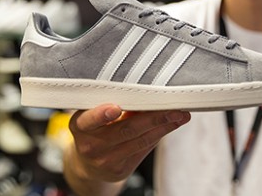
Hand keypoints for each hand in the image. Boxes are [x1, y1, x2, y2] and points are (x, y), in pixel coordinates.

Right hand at [66, 104, 190, 183]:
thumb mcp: (94, 113)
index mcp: (80, 125)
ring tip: (181, 115)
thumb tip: (147, 90)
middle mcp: (90, 145)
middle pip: (127, 129)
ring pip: (140, 141)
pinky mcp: (119, 171)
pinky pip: (144, 150)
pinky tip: (171, 125)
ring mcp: (105, 161)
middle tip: (174, 107)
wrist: (87, 162)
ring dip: (164, 127)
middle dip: (154, 117)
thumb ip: (114, 103)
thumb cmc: (95, 127)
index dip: (102, 114)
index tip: (115, 108)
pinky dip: (159, 135)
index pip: (90, 119)